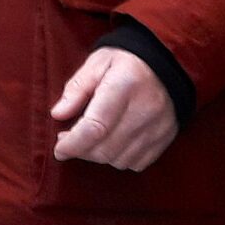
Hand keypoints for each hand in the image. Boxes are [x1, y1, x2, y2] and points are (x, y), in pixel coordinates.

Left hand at [51, 47, 177, 171]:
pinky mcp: (166, 138)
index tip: (59, 149)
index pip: (96, 127)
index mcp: (125, 85)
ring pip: (119, 160)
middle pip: (106, 148)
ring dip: (99, 155)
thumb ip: (76, 89)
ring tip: (90, 139)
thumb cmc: (126, 62)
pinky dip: (119, 158)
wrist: (167, 63)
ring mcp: (158, 127)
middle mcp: (145, 109)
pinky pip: (136, 163)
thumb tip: (58, 114)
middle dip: (81, 151)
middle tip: (69, 139)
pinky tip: (112, 142)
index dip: (74, 144)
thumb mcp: (97, 63)